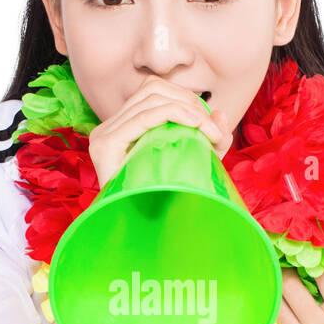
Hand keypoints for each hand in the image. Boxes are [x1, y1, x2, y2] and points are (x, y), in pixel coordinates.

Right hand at [87, 75, 231, 189]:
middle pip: (153, 88)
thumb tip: (219, 112)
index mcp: (122, 128)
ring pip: (151, 97)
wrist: (146, 234)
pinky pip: (144, 116)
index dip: (187, 98)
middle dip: (190, 102)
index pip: (154, 93)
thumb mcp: (194, 163)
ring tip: (209, 131)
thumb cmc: (167, 201)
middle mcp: (108, 127)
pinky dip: (175, 113)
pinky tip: (195, 125)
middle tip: (214, 129)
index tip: (212, 124)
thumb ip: (209, 138)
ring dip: (188, 109)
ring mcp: (103, 135)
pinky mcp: (105, 145)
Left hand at [272, 268, 323, 323]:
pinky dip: (278, 321)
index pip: (323, 276)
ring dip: (278, 294)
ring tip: (281, 288)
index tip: (307, 257)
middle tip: (285, 266)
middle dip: (286, 272)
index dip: (314, 263)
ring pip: (277, 307)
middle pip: (290, 287)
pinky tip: (285, 316)